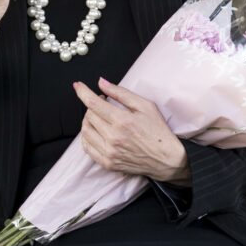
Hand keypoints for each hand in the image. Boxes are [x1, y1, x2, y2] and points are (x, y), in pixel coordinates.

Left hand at [71, 77, 186, 179]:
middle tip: (102, 103)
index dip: (83, 92)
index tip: (78, 85)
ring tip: (98, 116)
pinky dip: (86, 137)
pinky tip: (95, 131)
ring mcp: (109, 152)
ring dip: (87, 120)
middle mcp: (113, 138)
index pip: (93, 103)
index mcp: (122, 121)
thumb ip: (121, 93)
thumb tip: (101, 82)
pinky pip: (87, 148)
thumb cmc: (158, 131)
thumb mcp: (145, 106)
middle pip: (89, 116)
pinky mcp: (107, 163)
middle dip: (92, 106)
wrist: (167, 159)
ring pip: (85, 131)